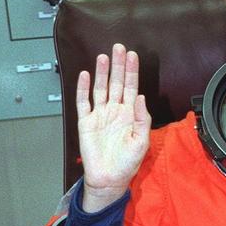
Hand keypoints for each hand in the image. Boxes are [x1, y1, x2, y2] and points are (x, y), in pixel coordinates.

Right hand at [76, 43, 150, 211]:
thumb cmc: (126, 163)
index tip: (132, 56)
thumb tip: (141, 98)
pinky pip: (83, 102)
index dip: (132, 72)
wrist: (109, 178)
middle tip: (119, 48)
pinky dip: (83, 88)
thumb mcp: (141, 142)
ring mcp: (100, 115)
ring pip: (100, 88)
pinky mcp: (86, 122)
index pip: (132, 88)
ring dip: (102, 73)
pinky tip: (85, 75)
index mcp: (129, 115)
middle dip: (118, 65)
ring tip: (103, 57)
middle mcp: (114, 111)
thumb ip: (142, 119)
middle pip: (116, 83)